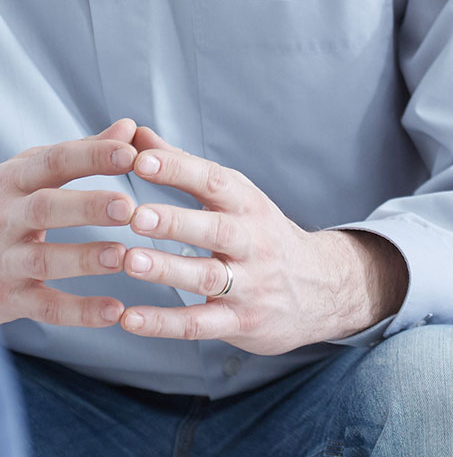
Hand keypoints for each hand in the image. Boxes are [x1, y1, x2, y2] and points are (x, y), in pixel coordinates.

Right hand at [0, 120, 137, 326]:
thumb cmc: (14, 203)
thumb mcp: (36, 172)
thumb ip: (83, 153)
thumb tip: (130, 128)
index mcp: (15, 180)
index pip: (54, 162)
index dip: (92, 156)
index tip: (131, 154)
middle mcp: (5, 217)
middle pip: (45, 208)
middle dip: (85, 207)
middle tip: (128, 207)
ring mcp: (5, 259)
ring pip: (43, 259)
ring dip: (84, 258)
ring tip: (122, 256)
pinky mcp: (10, 298)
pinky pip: (45, 307)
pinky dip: (79, 312)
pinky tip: (115, 310)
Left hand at [118, 127, 407, 354]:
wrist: (320, 288)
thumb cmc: (261, 235)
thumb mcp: (235, 197)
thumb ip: (183, 168)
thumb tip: (134, 133)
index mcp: (248, 205)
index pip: (215, 181)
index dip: (179, 170)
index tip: (140, 158)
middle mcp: (253, 241)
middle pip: (216, 229)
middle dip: (177, 221)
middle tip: (136, 215)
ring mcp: (250, 284)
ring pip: (209, 276)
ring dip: (169, 270)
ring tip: (130, 262)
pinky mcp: (241, 321)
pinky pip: (200, 324)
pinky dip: (164, 324)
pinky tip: (128, 319)